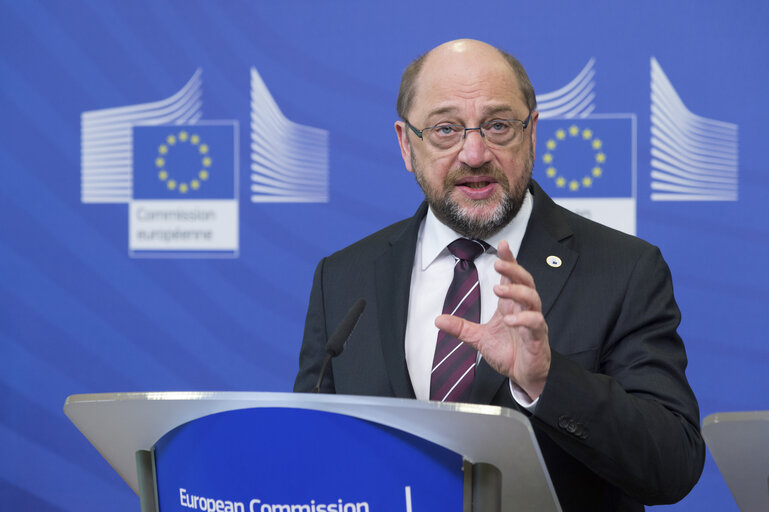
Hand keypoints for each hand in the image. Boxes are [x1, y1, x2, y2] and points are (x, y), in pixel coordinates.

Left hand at [434, 240, 550, 398]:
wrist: (524, 376)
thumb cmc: (508, 352)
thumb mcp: (478, 339)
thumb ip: (461, 328)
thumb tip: (437, 320)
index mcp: (510, 305)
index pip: (512, 278)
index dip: (509, 261)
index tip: (503, 245)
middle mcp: (523, 309)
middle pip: (525, 282)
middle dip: (513, 270)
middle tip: (499, 264)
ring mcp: (533, 322)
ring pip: (533, 298)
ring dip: (517, 291)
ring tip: (499, 290)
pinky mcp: (537, 338)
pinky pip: (535, 323)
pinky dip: (524, 319)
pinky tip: (510, 320)